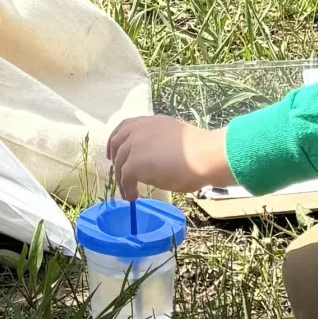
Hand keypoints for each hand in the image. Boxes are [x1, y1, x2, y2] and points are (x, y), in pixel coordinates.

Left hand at [108, 115, 232, 198]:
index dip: (116, 139)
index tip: (114, 151)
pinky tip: (133, 197)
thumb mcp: (174, 138)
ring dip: (121, 179)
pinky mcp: (135, 163)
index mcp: (151, 122)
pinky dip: (126, 189)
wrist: (203, 155)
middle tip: (117, 172)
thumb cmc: (199, 150)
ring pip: (120, 163)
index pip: (125, 126)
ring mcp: (135, 145)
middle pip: (117, 143)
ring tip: (128, 192)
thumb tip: (154, 156)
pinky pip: (125, 179)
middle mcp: (140, 130)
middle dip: (114, 158)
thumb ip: (159, 142)